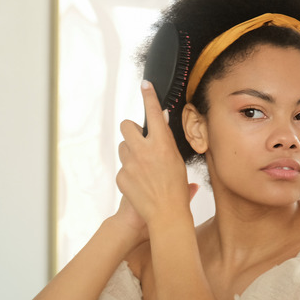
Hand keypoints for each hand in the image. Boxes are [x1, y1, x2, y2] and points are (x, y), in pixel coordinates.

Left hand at [116, 81, 196, 227]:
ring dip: (130, 152)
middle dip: (131, 129)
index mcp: (162, 144)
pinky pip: (123, 167)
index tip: (145, 85)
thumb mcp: (177, 161)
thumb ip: (166, 142)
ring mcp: (129, 163)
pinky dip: (129, 171)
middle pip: (126, 126)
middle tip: (139, 139)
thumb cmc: (177, 190)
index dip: (149, 96)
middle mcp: (143, 150)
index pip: (154, 112)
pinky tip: (140, 182)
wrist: (166, 214)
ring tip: (143, 167)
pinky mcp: (121, 176)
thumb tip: (162, 124)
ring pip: (123, 147)